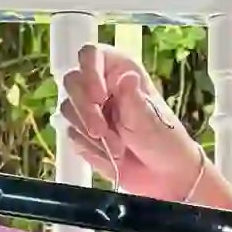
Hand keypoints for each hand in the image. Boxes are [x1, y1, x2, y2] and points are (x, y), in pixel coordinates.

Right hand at [56, 45, 226, 205]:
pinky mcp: (83, 132)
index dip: (89, 72)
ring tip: (117, 149)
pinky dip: (89, 148)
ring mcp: (89, 109)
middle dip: (85, 110)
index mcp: (119, 71)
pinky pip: (72, 135)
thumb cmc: (163, 140)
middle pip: (72, 82)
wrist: (163, 176)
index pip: (90, 55)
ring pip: (68, 109)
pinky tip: (109, 156)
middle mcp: (101, 85)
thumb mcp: (149, 119)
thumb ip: (133, 99)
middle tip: (101, 132)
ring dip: (89, 133)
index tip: (99, 98)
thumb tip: (127, 77)